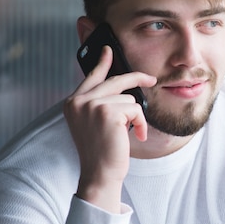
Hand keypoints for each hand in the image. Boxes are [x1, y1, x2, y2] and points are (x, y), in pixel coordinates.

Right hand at [63, 46, 156, 212]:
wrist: (100, 174)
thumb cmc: (101, 152)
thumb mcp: (95, 123)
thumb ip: (101, 103)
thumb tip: (120, 87)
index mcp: (72, 103)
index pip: (91, 77)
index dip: (102, 62)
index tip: (108, 49)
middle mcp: (79, 101)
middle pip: (115, 81)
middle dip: (137, 79)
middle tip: (151, 80)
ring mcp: (92, 105)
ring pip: (129, 98)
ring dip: (135, 116)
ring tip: (128, 133)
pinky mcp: (108, 112)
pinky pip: (136, 109)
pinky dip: (141, 123)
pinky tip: (135, 136)